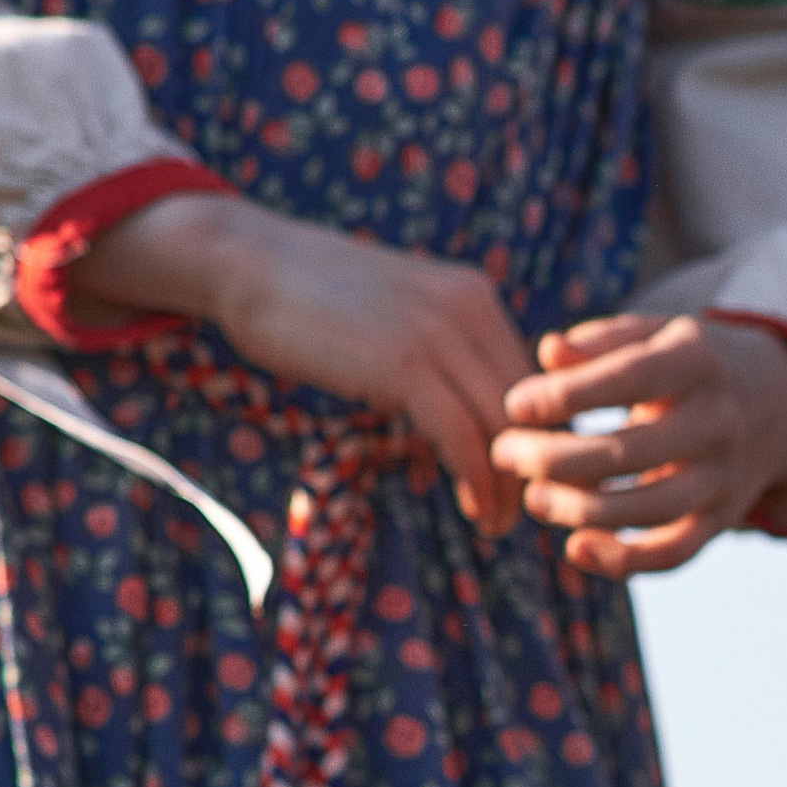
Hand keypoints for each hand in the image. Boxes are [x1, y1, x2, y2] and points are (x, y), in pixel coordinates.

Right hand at [78, 190, 531, 536]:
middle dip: (530, 467)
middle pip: (528, 404)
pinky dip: (475, 479)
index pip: (532, 378)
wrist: (249, 262)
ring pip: (502, 423)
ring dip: (507, 484)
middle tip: (520, 513)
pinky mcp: (404, 363)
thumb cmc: (313, 301)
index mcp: (474, 297)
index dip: (536, 436)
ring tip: (497, 523)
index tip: (526, 480)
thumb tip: (455, 432)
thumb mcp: (397, 320)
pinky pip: (461, 433)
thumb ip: (437, 362)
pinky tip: (473, 509)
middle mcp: (469, 309)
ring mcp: (438, 333)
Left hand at [490, 312, 786, 577]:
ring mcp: (723, 477)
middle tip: (504, 453)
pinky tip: (576, 549)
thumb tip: (548, 354)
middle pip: (629, 452)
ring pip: (648, 509)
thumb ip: (601, 341)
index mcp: (697, 363)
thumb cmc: (689, 361)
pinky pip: (674, 553)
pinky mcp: (722, 519)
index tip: (515, 406)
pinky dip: (624, 562)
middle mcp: (717, 422)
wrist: (778, 399)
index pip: (628, 379)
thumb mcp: (656, 333)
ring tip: (533, 497)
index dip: (567, 396)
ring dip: (580, 511)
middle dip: (554, 459)